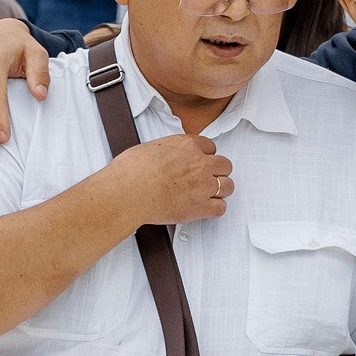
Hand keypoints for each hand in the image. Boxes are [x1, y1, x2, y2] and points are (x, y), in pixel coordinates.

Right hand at [105, 134, 232, 227]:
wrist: (128, 192)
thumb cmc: (131, 171)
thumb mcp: (149, 148)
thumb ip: (164, 152)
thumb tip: (162, 157)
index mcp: (187, 146)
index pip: (210, 146)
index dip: (206, 155)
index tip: (202, 160)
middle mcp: (200, 163)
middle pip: (224, 165)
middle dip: (218, 171)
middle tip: (208, 177)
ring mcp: (203, 185)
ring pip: (227, 186)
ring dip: (221, 190)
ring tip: (210, 193)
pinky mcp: (200, 207)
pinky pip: (220, 208)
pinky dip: (215, 209)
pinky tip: (207, 208)